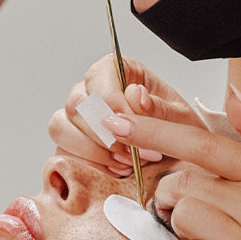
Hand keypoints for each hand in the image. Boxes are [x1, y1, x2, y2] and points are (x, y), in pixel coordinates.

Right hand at [48, 55, 204, 176]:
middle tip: (135, 152)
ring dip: (94, 151)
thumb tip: (135, 95)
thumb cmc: (175, 130)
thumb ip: (159, 108)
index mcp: (119, 71)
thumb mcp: (180, 118)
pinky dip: (89, 165)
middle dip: (105, 135)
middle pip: (76, 104)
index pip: (99, 77)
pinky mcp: (71, 143)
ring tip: (127, 161)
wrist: (174, 154)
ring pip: (61, 127)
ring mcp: (77, 117)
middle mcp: (92, 90)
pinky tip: (116, 168)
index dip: (112, 104)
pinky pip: (63, 153)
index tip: (133, 127)